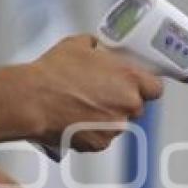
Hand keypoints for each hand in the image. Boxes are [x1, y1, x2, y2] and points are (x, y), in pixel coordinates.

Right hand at [0, 34, 163, 150]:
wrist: (32, 100)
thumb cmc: (53, 71)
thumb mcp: (78, 44)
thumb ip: (97, 46)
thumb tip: (97, 46)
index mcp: (130, 79)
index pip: (156, 88)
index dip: (146, 87)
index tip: (137, 85)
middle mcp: (128, 104)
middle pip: (136, 107)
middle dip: (122, 101)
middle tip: (101, 94)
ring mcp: (116, 127)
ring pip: (118, 123)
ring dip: (107, 117)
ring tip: (82, 107)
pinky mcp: (101, 144)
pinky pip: (102, 137)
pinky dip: (92, 131)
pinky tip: (75, 120)